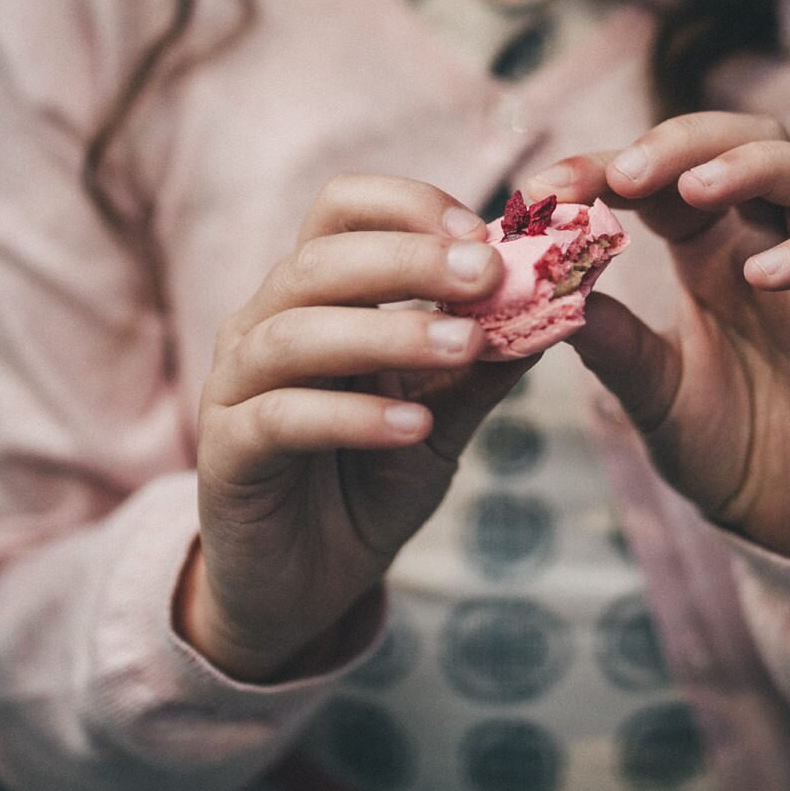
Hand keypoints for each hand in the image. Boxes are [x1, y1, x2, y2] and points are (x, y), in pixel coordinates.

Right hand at [181, 175, 534, 682]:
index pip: (342, 209)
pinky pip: (282, 417)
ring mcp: (236, 385)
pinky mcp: (227, 453)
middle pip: (321, 260)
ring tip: (466, 346)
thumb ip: (486, 363)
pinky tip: (413, 426)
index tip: (487, 234)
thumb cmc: (370, 481)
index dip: (410, 206)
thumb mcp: (444, 417)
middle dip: (411, 260)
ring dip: (389, 332)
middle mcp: (264, 323)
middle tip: (489, 274)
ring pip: (298, 333)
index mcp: (315, 294)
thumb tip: (562, 302)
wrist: (306, 584)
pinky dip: (352, 416)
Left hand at [529, 113, 789, 559]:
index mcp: (713, 246)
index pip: (671, 170)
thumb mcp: (648, 390)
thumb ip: (609, 339)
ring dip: (757, 167)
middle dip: (689, 139)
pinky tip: (763, 276)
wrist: (787, 521)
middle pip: (755, 139)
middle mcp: (774, 242)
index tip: (548, 186)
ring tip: (697, 189)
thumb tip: (542, 287)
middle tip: (628, 172)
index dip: (611, 163)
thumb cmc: (721, 443)